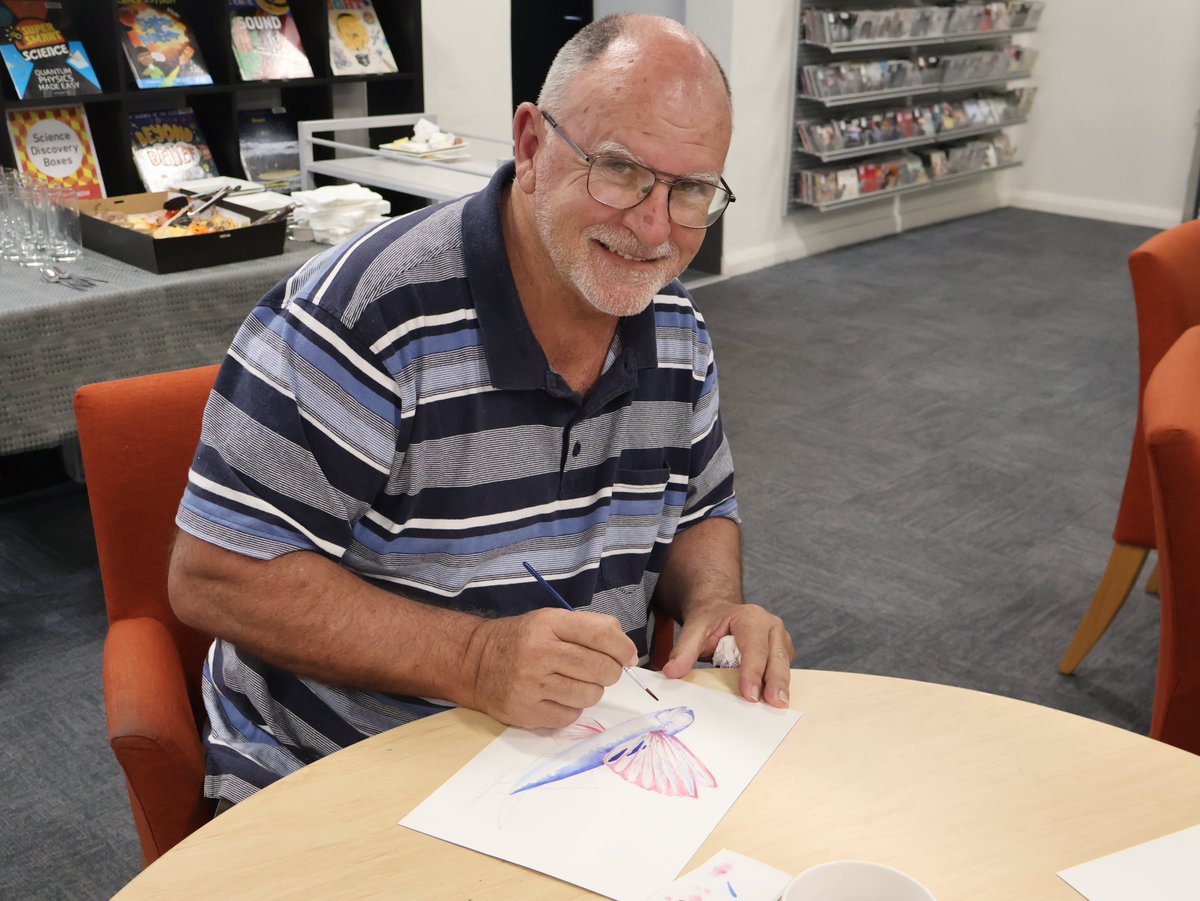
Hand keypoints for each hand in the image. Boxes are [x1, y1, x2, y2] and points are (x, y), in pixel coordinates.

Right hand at [466, 609, 636, 728]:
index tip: (628, 656)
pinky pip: (570, 716)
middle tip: (604, 672)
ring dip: (592, 691)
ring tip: (576, 683)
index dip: (623, 647)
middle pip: (600, 668)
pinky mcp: (525, 711)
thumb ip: (587, 627)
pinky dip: (572, 709)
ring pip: (589, 695)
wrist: (474, 663)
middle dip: (611, 672)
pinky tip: (558, 698)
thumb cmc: (522, 640)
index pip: (600, 634)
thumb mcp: (549, 620)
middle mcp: (539, 652)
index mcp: (548, 624)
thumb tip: (624, 648)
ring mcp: (530, 684)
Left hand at [660, 602, 793, 706]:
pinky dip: (779, 685)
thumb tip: (671, 672)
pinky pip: (783, 669)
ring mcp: (780, 638)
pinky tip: (775, 701)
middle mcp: (771, 625)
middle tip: (776, 703)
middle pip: (776, 656)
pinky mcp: (782, 652)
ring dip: (782, 685)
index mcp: (751, 617)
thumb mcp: (694, 629)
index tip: (750, 695)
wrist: (719, 612)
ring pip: (783, 664)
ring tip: (780, 705)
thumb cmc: (710, 620)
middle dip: (776, 680)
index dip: (752, 671)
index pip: (754, 647)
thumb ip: (684, 650)